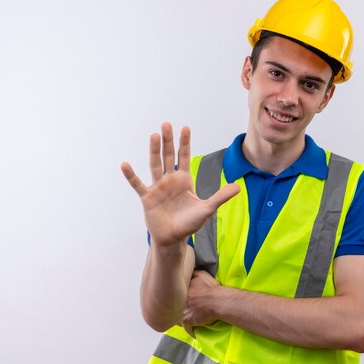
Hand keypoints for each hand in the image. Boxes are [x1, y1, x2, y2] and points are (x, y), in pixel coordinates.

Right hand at [121, 123, 239, 248]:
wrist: (173, 239)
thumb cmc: (189, 223)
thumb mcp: (207, 209)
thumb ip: (220, 196)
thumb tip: (238, 187)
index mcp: (184, 180)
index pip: (184, 157)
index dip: (185, 143)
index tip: (185, 128)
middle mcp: (170, 180)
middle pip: (168, 156)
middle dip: (168, 141)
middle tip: (166, 124)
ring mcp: (157, 187)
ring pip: (155, 165)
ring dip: (154, 151)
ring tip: (154, 135)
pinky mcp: (147, 198)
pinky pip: (138, 184)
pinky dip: (131, 176)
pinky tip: (125, 165)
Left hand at [180, 270, 221, 335]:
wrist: (218, 300)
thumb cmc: (212, 288)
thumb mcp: (202, 274)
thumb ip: (193, 273)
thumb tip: (188, 272)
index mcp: (182, 290)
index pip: (176, 293)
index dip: (179, 297)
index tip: (183, 299)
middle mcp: (179, 301)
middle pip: (175, 306)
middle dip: (178, 308)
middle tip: (184, 309)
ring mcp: (182, 311)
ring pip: (178, 317)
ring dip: (182, 318)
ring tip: (188, 319)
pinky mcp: (187, 321)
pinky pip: (187, 328)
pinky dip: (191, 330)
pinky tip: (194, 331)